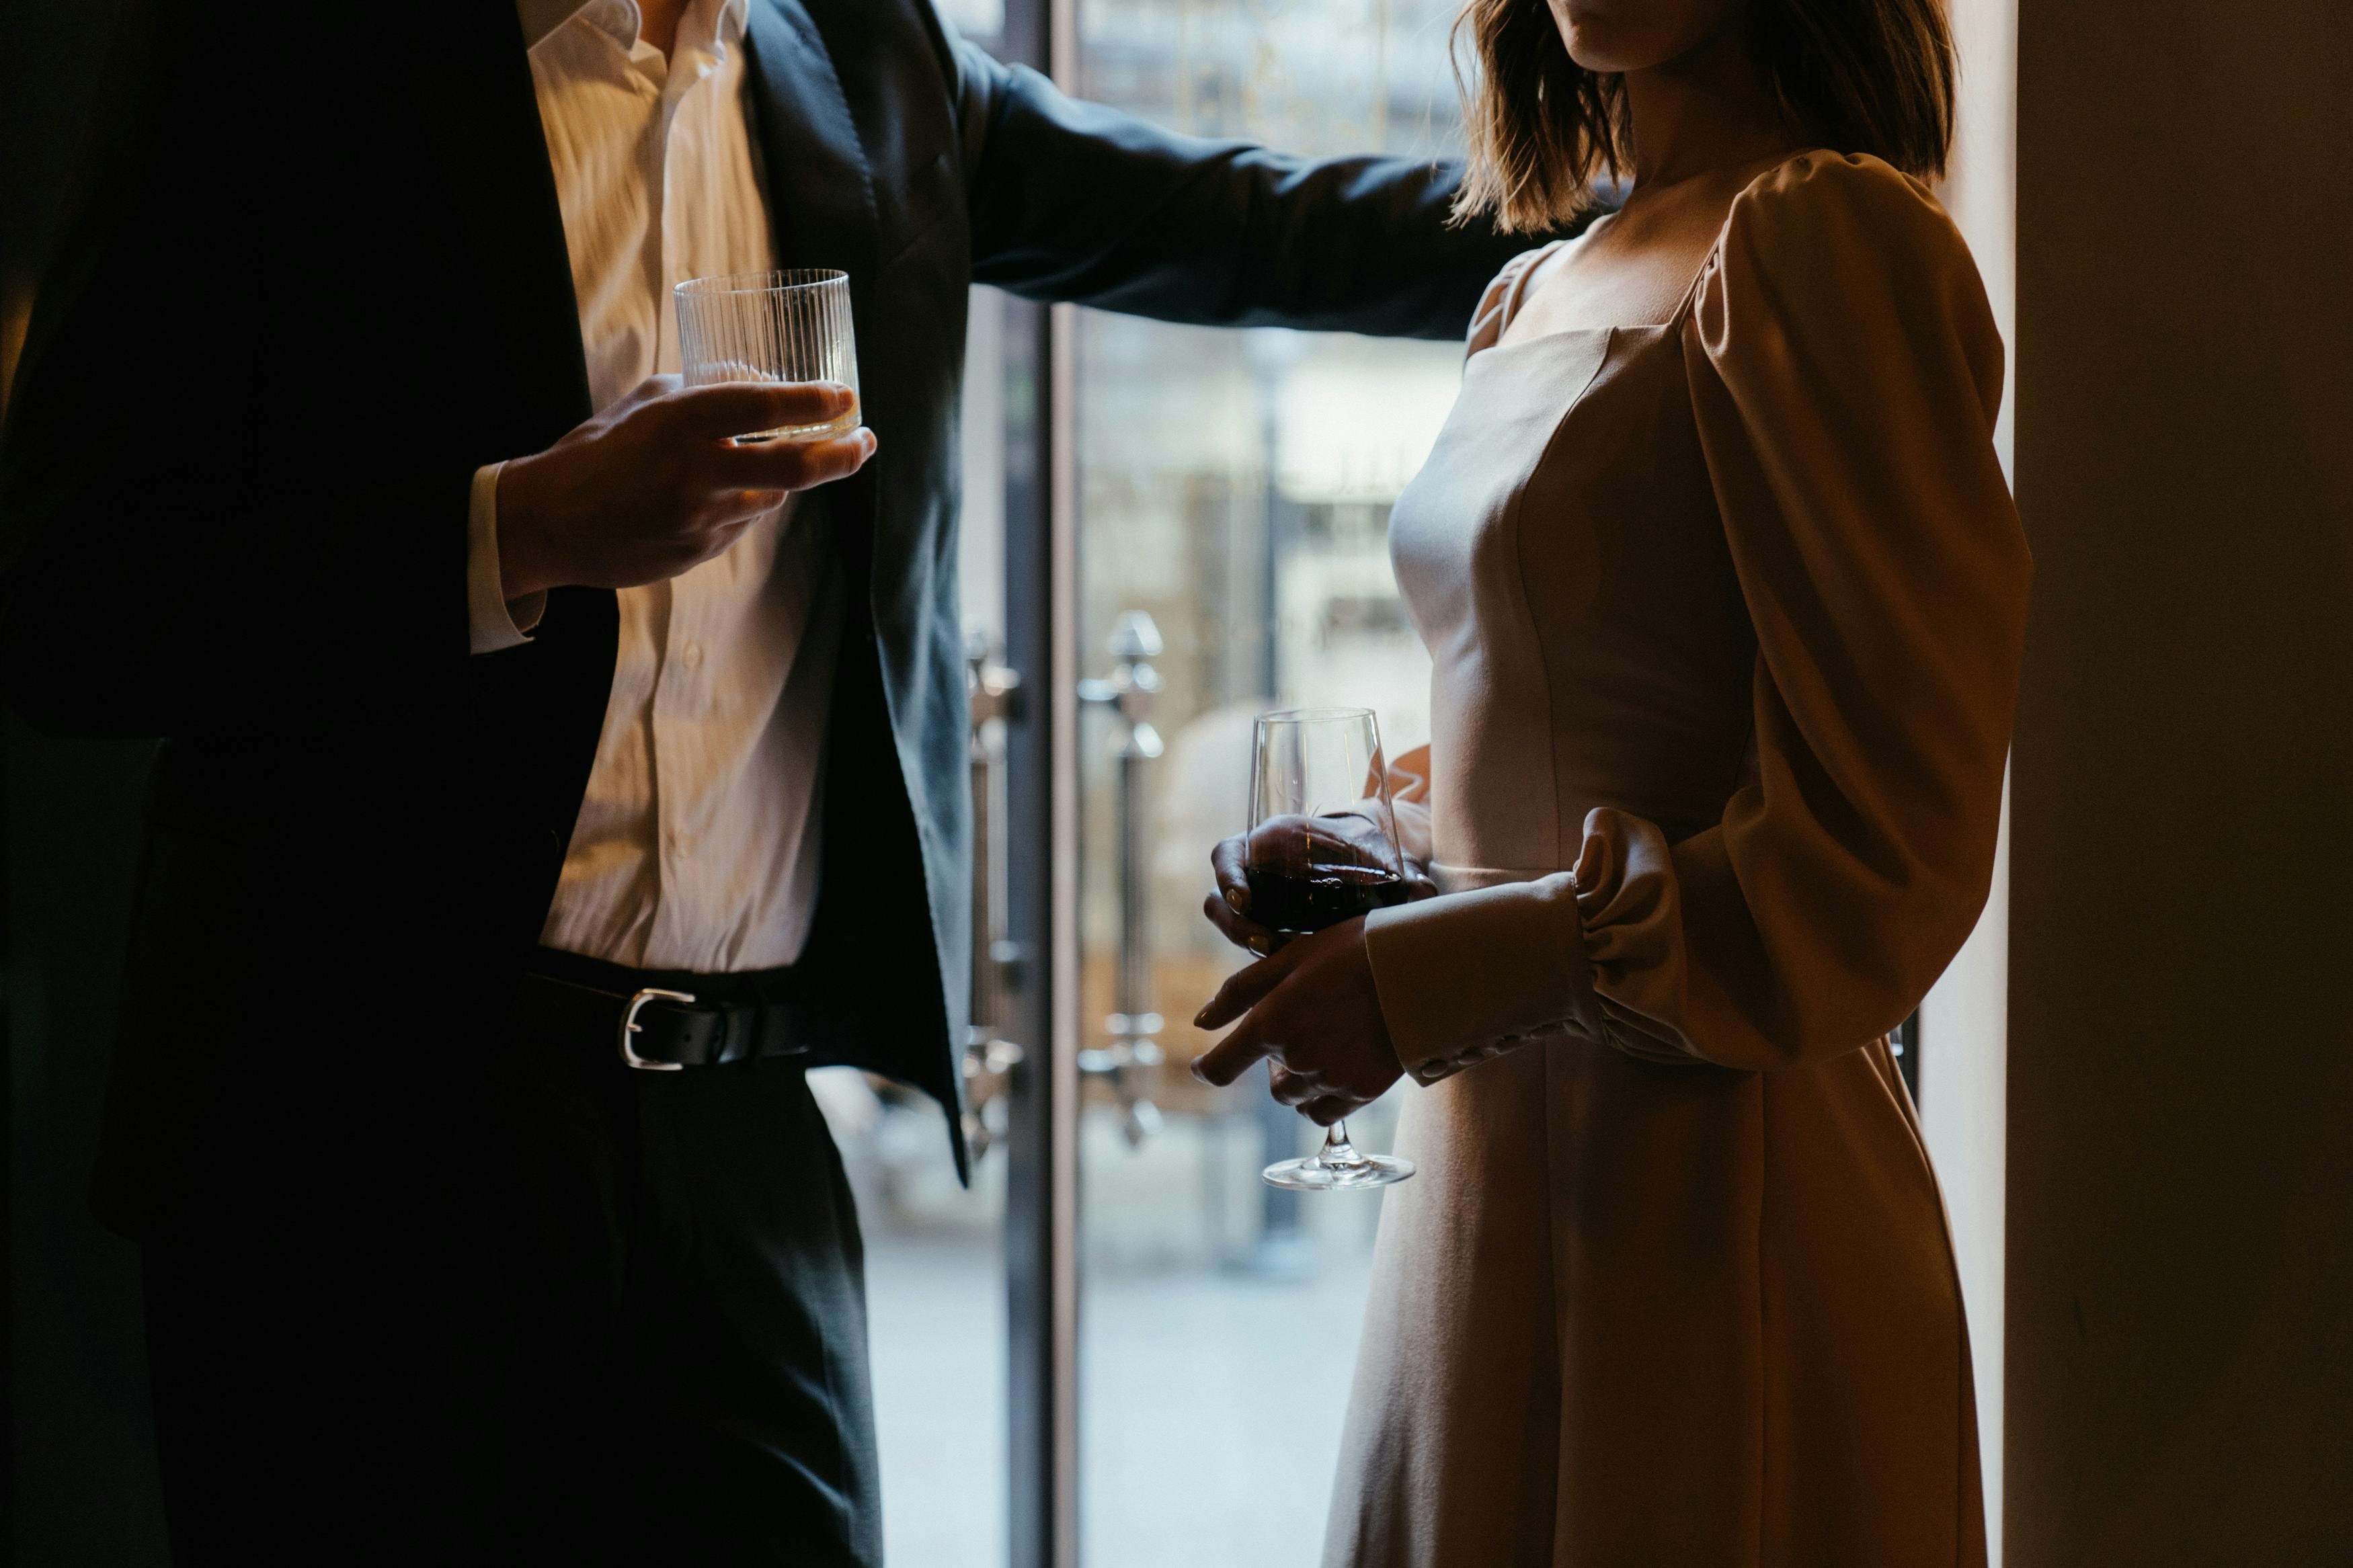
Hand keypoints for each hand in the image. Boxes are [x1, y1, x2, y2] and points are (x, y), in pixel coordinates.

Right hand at [496, 375, 875, 597]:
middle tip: (865, 442)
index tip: (846, 396)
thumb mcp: (646, 405)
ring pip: (770, 497)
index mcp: (679, 422)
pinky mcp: (698, 552)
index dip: (813, 402)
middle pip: (794, 467)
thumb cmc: (597, 452)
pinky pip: (740, 525)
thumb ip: (702, 392)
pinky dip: (742, 507)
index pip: (763, 407)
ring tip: (767, 464)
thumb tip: (760, 384)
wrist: (549, 523)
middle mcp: (696, 472)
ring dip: (780, 481)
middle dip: (841, 455)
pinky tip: (715, 499)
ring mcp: (699, 518)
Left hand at [1189, 917, 1402, 1124]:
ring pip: (1296, 1098)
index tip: (1204, 1066)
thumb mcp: (1291, 956)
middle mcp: (1295, 1058)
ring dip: (1300, 1080)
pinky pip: (1325, 1112)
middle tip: (1304, 1029)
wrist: (1419, 968)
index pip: (1221, 1067)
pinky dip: (1323, 1097)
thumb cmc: (1352, 950)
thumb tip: (1201, 1022)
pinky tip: (1339, 1069)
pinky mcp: (1361, 1091)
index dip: (1208, 1068)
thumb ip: (1241, 991)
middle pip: (1270, 1082)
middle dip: (1276, 1061)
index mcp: (1271, 1022)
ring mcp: (1329, 1078)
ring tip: (1326, 1045)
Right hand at [1201, 813, 1435, 956]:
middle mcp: (1255, 873)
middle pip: (1220, 902)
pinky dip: (1265, 959)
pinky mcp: (1266, 929)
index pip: (1226, 855)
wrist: (1370, 864)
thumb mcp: (1376, 855)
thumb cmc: (1369, 853)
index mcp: (1269, 842)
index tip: (1245, 898)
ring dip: (1249, 945)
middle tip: (1266, 942)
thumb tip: (1424, 890)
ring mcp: (1258, 905)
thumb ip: (1397, 871)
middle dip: (1236, 925)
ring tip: (1282, 957)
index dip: (1228, 876)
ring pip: (1232, 927)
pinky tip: (1293, 968)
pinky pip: (1253, 946)